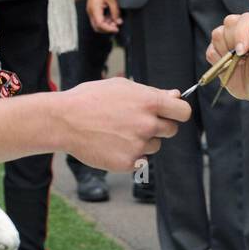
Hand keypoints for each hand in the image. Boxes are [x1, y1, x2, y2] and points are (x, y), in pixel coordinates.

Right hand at [61, 77, 189, 170]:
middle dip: (159, 127)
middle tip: (136, 122)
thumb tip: (175, 96)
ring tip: (118, 132)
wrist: (64, 121)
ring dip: (143, 141)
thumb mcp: (122, 86)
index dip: (178, 112)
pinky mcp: (128, 163)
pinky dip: (130, 155)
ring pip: (154, 146)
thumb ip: (152, 92)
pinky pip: (140, 161)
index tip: (171, 114)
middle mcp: (147, 124)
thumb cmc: (91, 98)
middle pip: (171, 130)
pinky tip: (112, 144)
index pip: (183, 112)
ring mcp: (138, 145)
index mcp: (149, 102)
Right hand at [86, 0, 121, 32]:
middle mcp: (90, 11)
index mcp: (95, 9)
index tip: (116, 29)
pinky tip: (111, 17)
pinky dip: (104, 20)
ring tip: (115, 20)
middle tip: (116, 26)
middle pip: (97, 27)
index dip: (109, 29)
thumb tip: (118, 21)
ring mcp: (91, 10)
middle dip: (107, 29)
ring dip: (106, 25)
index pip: (100, 24)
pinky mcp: (93, 9)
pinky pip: (97, 18)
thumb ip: (115, 12)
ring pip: (97, 24)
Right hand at [206, 12, 248, 106]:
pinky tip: (229, 66)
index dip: (243, 31)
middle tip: (242, 57)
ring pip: (218, 35)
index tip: (244, 50)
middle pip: (229, 23)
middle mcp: (241, 30)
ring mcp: (227, 40)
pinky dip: (219, 61)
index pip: (246, 19)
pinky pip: (211, 52)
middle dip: (234, 41)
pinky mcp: (216, 52)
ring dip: (227, 52)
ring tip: (238, 62)